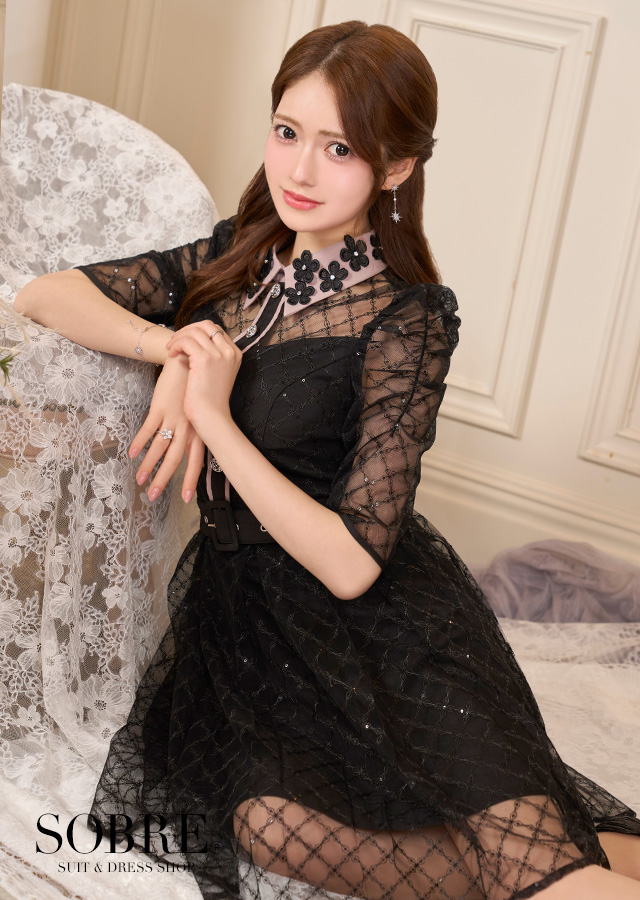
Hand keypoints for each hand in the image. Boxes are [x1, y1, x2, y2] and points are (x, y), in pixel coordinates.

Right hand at [129, 353, 203, 502]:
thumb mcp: (198, 412)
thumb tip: (187, 450)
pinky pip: (149, 429)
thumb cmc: (193, 388)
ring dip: (148, 465)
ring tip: (139, 480)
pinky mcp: (160, 407)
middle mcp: (188, 427)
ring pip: (160, 447)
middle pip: (175, 459)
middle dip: (164, 479)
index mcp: (198, 430)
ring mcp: (174, 418)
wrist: (187, 361)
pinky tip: (131, 453)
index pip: (196, 460)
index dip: (190, 479)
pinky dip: (139, 442)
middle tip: (154, 496)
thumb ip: (194, 431)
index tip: (185, 498)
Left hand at [165, 320, 241, 431]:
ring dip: (179, 337)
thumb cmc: (211, 401)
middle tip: (175, 341)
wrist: (212, 417)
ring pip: (194, 331)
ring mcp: (218, 354)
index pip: (216, 330)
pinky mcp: (204, 359)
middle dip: (188, 330)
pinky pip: (186, 341)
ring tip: (171, 349)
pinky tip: (171, 355)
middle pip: (206, 325)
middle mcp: (229, 351)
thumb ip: (213, 358)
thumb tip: (194, 345)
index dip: (197, 331)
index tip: (185, 341)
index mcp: (235, 353)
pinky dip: (176, 344)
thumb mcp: (218, 375)